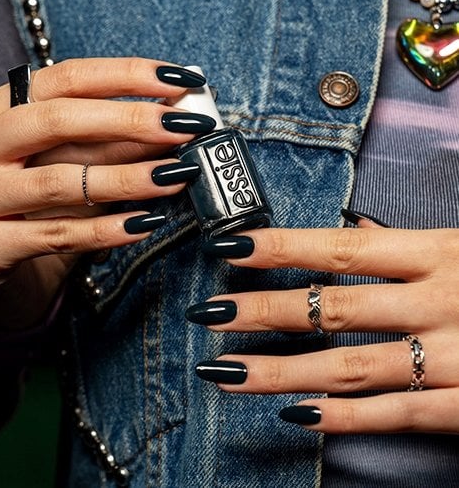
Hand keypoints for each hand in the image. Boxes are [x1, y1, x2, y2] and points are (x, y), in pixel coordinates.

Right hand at [0, 58, 209, 329]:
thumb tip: (172, 120)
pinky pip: (56, 235)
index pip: (66, 78)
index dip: (127, 76)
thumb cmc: (39, 201)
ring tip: (175, 176)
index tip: (179, 82)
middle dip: (129, 121)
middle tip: (184, 129)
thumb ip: (108, 140)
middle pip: (56, 121)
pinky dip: (107, 230)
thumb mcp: (69, 161)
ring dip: (127, 178)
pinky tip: (145, 223)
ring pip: (59, 181)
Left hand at [190, 224, 458, 433]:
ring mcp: (456, 356)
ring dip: (281, 370)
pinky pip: (396, 413)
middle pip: (332, 307)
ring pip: (350, 366)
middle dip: (263, 311)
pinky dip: (342, 415)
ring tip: (226, 371)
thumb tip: (351, 228)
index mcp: (437, 252)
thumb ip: (403, 244)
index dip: (280, 247)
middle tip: (209, 313)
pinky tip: (294, 413)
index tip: (229, 246)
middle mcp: (441, 301)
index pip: (339, 247)